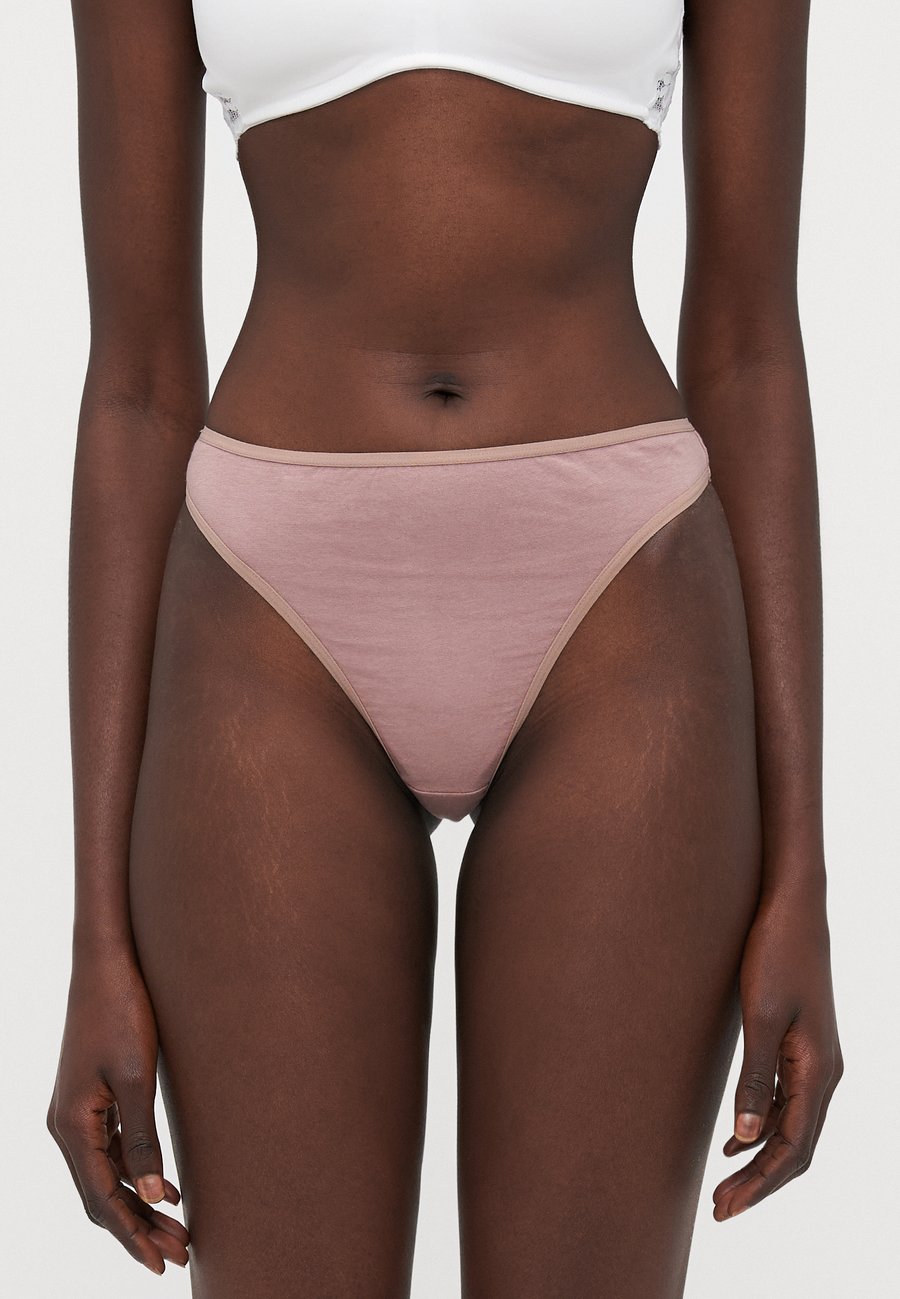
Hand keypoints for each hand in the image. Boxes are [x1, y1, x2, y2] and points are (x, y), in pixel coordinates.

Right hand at [47, 947, 189, 1273]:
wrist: (106, 963)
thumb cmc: (122, 1011)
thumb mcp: (137, 1077)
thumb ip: (142, 1139)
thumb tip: (153, 1196)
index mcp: (72, 1126)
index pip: (103, 1199)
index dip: (133, 1235)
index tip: (163, 1261)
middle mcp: (65, 1126)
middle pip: (102, 1195)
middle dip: (138, 1228)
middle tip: (180, 1254)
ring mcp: (74, 1113)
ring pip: (105, 1175)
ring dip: (138, 1204)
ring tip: (177, 1229)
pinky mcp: (89, 1098)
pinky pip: (107, 1151)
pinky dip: (133, 1175)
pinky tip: (163, 1186)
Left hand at [713, 880, 842, 1220]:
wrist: (793, 907)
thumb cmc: (776, 953)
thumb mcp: (760, 1014)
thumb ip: (754, 1077)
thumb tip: (746, 1138)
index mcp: (819, 1071)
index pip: (793, 1149)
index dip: (759, 1184)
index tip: (724, 1207)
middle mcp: (825, 1073)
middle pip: (796, 1148)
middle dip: (759, 1183)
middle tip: (718, 1210)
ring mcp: (816, 1060)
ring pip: (793, 1128)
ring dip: (760, 1160)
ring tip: (723, 1186)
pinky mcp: (801, 1046)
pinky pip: (788, 1103)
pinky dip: (764, 1129)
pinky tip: (735, 1140)